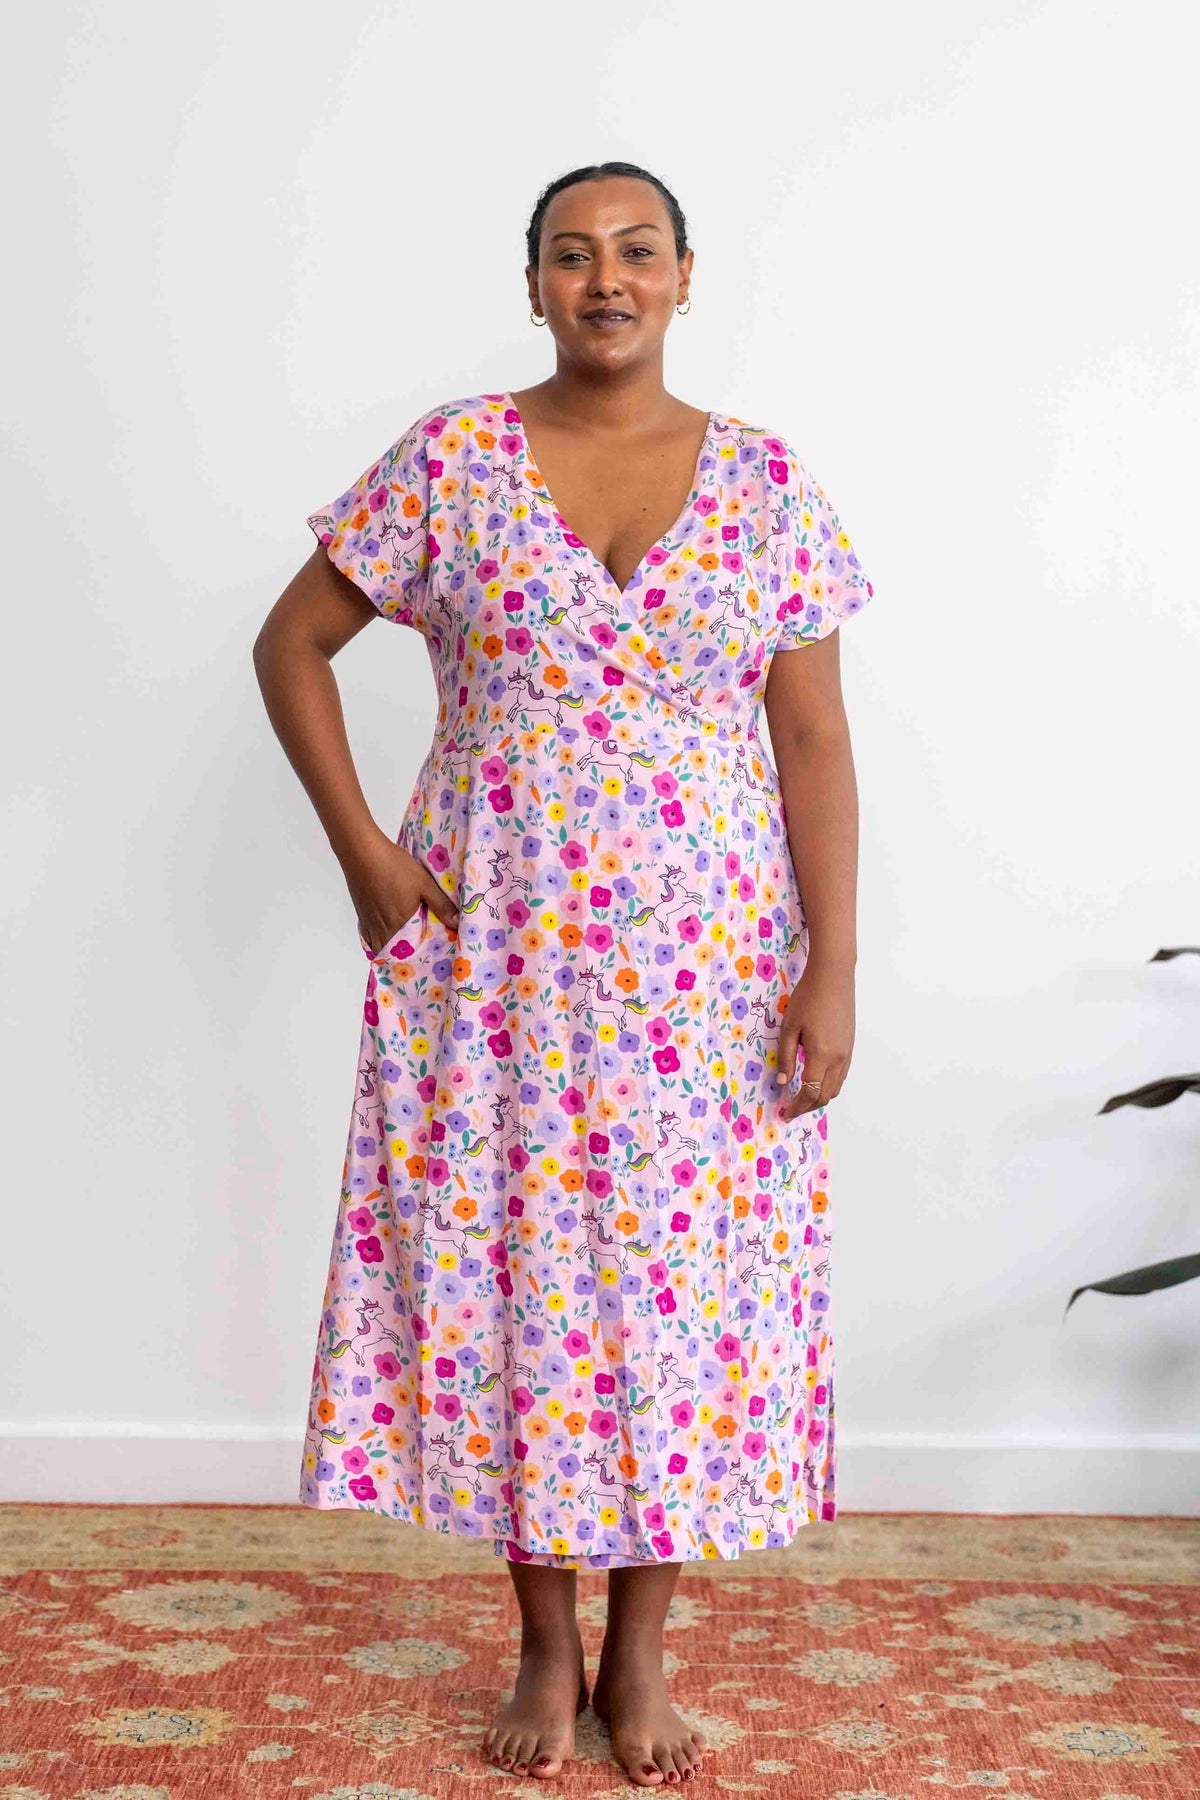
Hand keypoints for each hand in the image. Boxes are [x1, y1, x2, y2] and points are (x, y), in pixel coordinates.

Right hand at [345, 838, 458, 954]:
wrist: (363, 853)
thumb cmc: (395, 867)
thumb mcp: (424, 884)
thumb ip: (441, 904)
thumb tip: (456, 924)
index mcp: (399, 925)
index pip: (409, 953)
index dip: (419, 958)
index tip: (430, 956)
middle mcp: (382, 929)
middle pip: (392, 954)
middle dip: (404, 956)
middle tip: (419, 952)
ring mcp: (369, 923)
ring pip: (379, 946)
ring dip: (390, 949)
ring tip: (404, 946)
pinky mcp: (361, 914)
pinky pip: (369, 937)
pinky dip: (377, 940)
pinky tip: (386, 933)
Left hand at [775, 958, 855, 1118]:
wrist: (834, 977)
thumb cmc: (807, 998)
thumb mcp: (789, 1027)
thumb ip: (785, 1057)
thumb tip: (782, 1082)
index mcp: (821, 1055)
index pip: (809, 1093)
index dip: (797, 1107)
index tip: (785, 1113)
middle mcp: (838, 1058)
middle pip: (825, 1096)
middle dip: (807, 1107)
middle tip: (791, 1109)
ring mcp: (847, 1053)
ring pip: (835, 1088)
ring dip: (819, 1098)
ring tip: (801, 1097)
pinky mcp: (850, 1046)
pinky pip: (841, 1076)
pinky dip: (828, 1085)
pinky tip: (815, 1080)